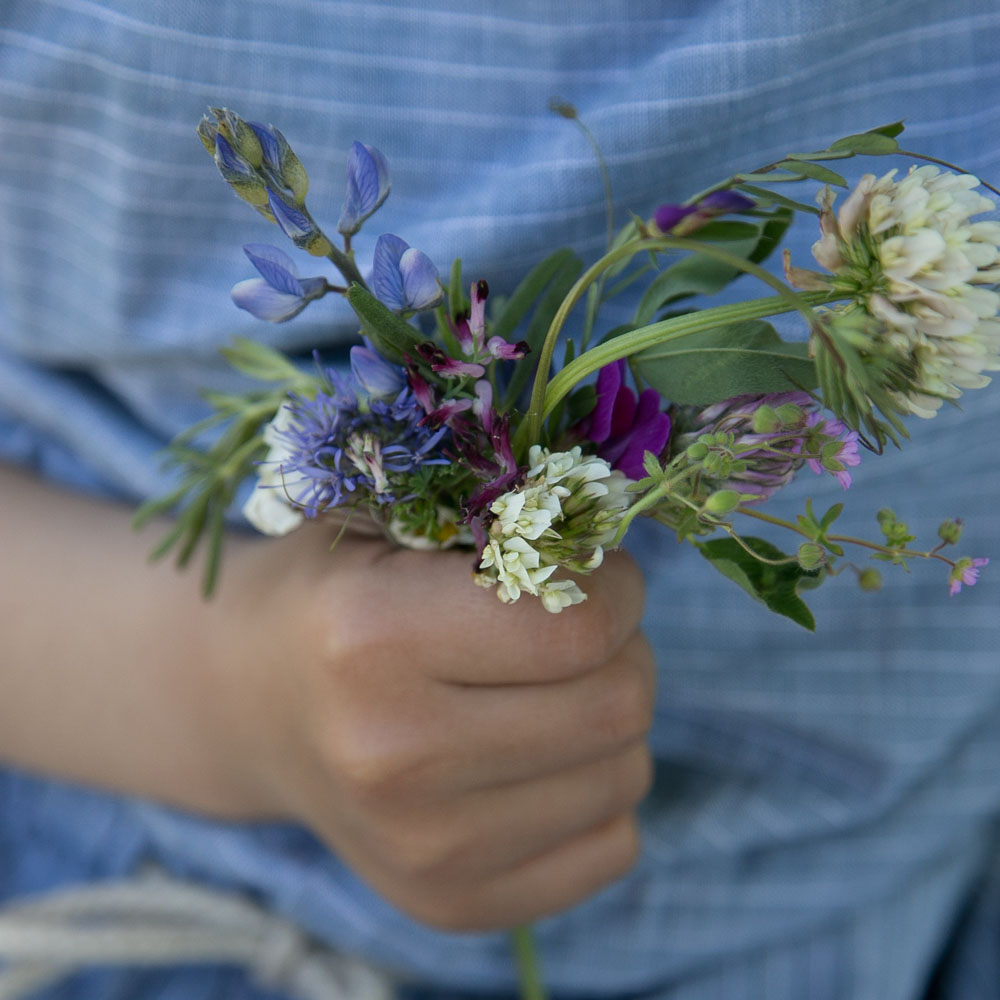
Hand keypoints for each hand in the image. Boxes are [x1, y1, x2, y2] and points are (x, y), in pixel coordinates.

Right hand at [227, 528, 654, 930]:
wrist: (250, 704)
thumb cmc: (335, 592)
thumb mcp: (394, 518)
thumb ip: (503, 516)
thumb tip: (621, 541)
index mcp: (371, 640)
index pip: (579, 626)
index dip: (614, 588)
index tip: (592, 574)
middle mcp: (393, 758)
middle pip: (617, 706)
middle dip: (622, 650)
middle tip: (574, 629)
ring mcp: (424, 850)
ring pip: (626, 773)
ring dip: (609, 718)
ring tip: (542, 690)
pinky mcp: (454, 904)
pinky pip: (614, 844)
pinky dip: (596, 789)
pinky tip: (532, 758)